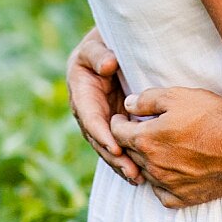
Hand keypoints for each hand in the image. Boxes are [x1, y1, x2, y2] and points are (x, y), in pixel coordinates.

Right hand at [66, 28, 139, 183]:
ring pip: (109, 147)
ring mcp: (101, 120)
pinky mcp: (114, 125)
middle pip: (99, 139)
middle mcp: (87, 111)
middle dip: (115, 157)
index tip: (116, 147)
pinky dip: (128, 160)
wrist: (111, 47)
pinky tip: (141, 175)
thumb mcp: (96, 45)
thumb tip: (107, 65)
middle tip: (132, 171)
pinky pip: (119, 145)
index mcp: (80, 92)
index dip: (102, 134)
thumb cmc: (103, 43)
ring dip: (122, 164)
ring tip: (138, 178)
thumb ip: (99, 54)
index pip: (90, 118)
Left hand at [110, 88, 221, 207]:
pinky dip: (161, 182)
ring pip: (144, 172)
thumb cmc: (212, 117)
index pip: (117, 132)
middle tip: (137, 130)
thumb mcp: (177, 96)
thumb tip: (128, 104)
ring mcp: (168, 184)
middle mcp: (153, 165)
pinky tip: (168, 172)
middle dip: (130, 140)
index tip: (122, 118)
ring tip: (155, 148)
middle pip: (129, 153)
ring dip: (145, 160)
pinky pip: (162, 193)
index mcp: (146, 139)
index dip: (117, 122)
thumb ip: (147, 99)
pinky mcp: (184, 197)